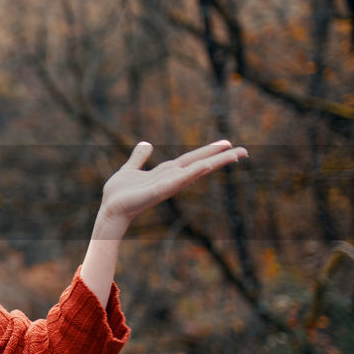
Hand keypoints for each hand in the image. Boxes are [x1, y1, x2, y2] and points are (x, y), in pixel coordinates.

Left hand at [97, 140, 248, 235]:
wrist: (110, 209)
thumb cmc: (120, 193)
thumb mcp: (130, 169)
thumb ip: (138, 158)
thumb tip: (146, 144)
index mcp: (166, 173)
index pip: (192, 159)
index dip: (208, 151)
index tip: (227, 143)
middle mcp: (171, 179)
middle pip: (199, 164)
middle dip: (220, 157)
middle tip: (244, 151)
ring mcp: (167, 185)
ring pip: (195, 171)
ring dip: (213, 162)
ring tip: (233, 154)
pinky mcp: (159, 191)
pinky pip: (178, 181)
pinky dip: (192, 174)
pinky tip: (205, 166)